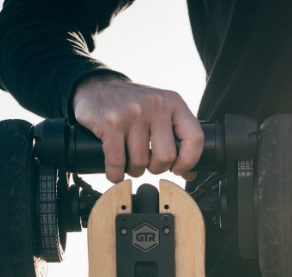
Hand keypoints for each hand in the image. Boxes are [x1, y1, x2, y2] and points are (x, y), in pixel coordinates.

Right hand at [73, 76, 203, 182]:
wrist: (96, 87)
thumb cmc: (133, 105)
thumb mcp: (161, 112)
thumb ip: (178, 137)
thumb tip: (190, 173)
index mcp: (174, 102)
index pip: (195, 138)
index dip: (189, 161)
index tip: (179, 169)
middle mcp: (156, 105)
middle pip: (166, 157)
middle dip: (156, 168)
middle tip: (149, 164)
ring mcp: (133, 113)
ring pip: (141, 162)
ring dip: (135, 170)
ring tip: (129, 160)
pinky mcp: (111, 123)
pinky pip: (118, 163)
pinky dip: (116, 174)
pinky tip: (115, 172)